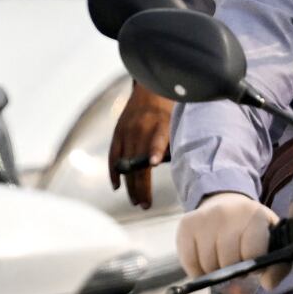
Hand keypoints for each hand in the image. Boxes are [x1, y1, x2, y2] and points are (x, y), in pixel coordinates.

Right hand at [109, 82, 173, 208]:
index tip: (153, 162)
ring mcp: (127, 131)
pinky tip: (117, 186)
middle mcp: (141, 128)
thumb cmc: (172, 111)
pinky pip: (113, 155)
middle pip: (138, 159)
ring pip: (126, 162)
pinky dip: (114, 171)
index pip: (156, 138)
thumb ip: (174, 143)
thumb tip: (175, 167)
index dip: (153, 150)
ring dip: (130, 184)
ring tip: (136, 202)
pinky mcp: (117, 133)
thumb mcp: (179, 122)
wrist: (152, 88)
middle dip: (141, 184)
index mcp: (160, 124)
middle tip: (145, 204)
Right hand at [176, 191, 289, 290]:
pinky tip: (207, 264)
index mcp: (255, 216)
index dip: (253, 267)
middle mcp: (227, 213)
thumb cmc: (253, 231)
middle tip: (237, 266)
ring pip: (208, 264)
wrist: (227, 205)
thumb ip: (277, 267)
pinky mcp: (186, 224)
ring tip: (223, 263)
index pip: (252, 254)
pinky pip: (189, 261)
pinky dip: (197, 271)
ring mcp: (204, 217)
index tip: (253, 266)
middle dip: (234, 271)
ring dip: (216, 272)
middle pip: (228, 261)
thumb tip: (268, 284)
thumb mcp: (273, 243)